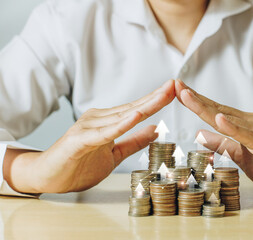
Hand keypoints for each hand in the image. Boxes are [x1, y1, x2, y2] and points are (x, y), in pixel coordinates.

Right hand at [5, 80, 174, 193]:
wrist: (47, 177)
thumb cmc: (78, 165)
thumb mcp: (114, 154)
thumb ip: (134, 142)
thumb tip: (156, 130)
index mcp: (108, 121)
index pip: (137, 109)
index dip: (156, 101)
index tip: (174, 91)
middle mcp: (99, 118)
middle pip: (133, 108)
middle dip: (156, 97)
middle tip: (175, 85)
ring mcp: (88, 127)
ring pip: (122, 117)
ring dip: (144, 106)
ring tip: (163, 95)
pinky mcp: (79, 140)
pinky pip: (104, 133)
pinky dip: (120, 125)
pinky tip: (135, 116)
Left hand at [175, 79, 252, 194]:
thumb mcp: (242, 157)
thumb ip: (224, 145)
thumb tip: (200, 134)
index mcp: (242, 126)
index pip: (213, 112)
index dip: (194, 101)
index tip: (176, 90)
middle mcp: (250, 123)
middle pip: (216, 110)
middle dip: (193, 98)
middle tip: (174, 84)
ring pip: (228, 118)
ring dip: (205, 107)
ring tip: (186, 95)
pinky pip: (248, 137)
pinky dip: (233, 128)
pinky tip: (218, 120)